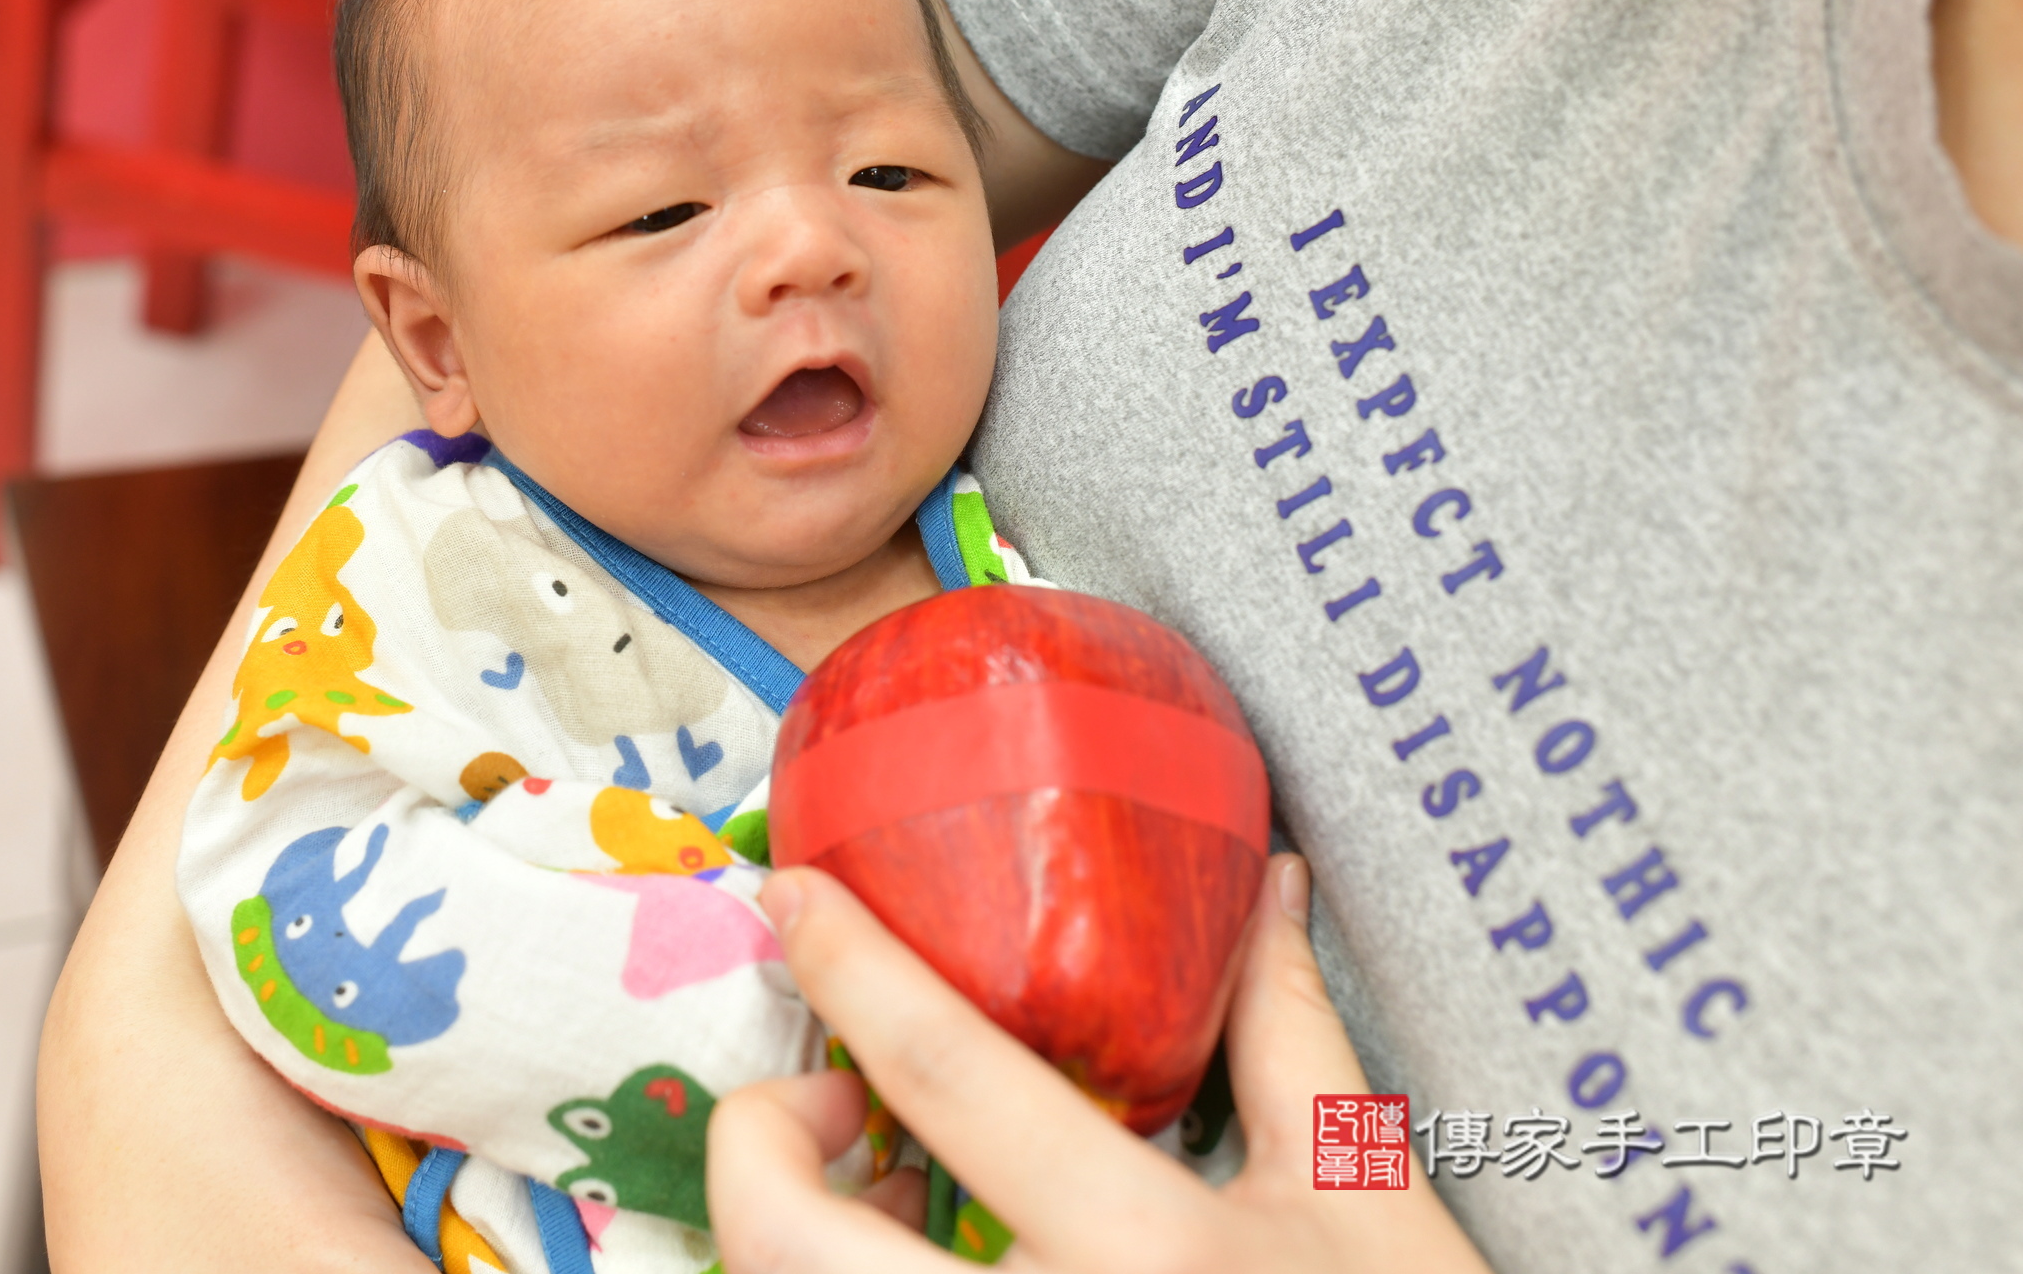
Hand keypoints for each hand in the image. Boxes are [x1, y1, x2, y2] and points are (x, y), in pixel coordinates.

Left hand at [708, 855, 1492, 1273]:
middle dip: (765, 1141)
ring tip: (893, 1199)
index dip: (852, 969)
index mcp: (1144, 1249)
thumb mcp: (1357, 1198)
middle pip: (786, 1235)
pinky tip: (927, 1272)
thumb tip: (1268, 886)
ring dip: (802, 1236)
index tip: (794, 896)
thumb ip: (1287, 1035)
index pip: (948, 1075)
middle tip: (843, 1107)